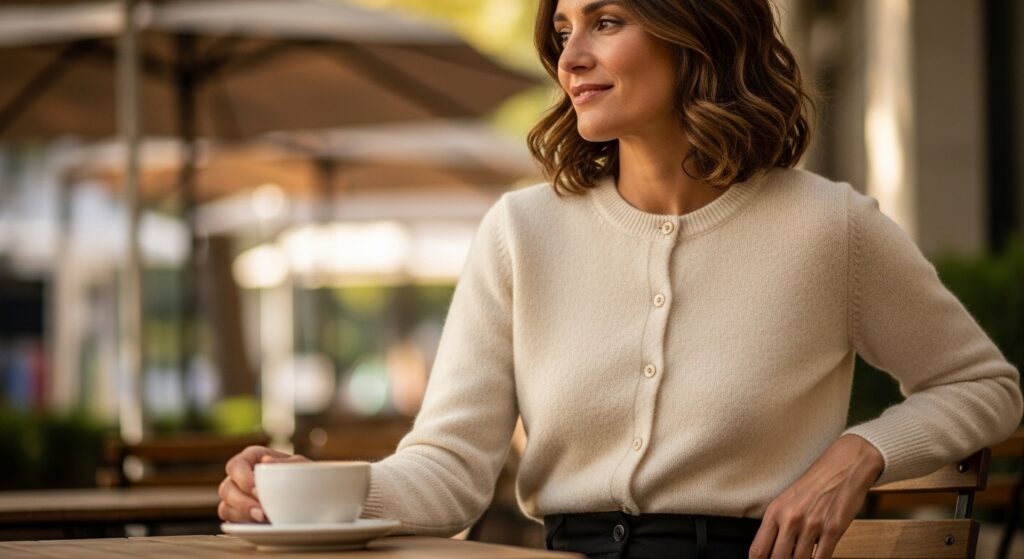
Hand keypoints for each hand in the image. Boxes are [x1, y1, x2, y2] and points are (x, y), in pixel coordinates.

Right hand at [217, 445, 309, 522]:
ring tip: (265, 519)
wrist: (313, 496)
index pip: (235, 465)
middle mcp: (240, 477)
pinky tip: (259, 526)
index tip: (257, 490)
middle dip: (243, 503)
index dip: (242, 478)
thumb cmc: (305, 476)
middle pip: (226, 488)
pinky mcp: (238, 515)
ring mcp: (236, 497)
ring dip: (243, 516)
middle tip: (263, 513)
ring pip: (225, 507)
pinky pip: (230, 521)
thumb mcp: (301, 466)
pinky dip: (242, 524)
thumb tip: (266, 461)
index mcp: (252, 458)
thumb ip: (284, 462)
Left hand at [749, 434, 883, 558]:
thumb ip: (777, 525)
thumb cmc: (814, 484)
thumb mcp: (787, 500)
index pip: (759, 549)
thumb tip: (769, 551)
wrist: (843, 466)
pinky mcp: (833, 529)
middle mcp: (791, 519)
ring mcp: (812, 525)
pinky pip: (822, 558)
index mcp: (775, 511)